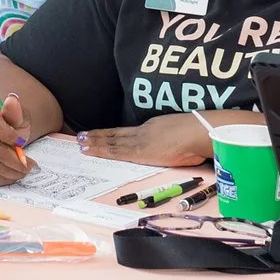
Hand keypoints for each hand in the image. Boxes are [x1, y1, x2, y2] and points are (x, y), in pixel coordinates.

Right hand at [0, 92, 30, 185]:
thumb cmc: (9, 125)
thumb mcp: (17, 116)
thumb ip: (15, 111)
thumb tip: (12, 101)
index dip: (8, 135)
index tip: (21, 142)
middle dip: (16, 160)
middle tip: (30, 166)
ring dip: (12, 172)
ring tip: (23, 170)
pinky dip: (3, 179)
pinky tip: (11, 173)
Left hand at [77, 113, 216, 166]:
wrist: (199, 131)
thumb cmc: (198, 136)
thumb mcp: (182, 136)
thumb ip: (173, 143)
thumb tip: (175, 148)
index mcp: (154, 128)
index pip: (128, 132)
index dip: (112, 133)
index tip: (100, 133)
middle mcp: (143, 132)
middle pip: (116, 135)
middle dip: (98, 136)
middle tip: (81, 136)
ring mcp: (140, 141)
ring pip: (112, 142)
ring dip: (95, 142)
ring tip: (80, 143)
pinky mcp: (140, 151)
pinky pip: (115, 151)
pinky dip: (100, 151)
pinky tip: (90, 150)